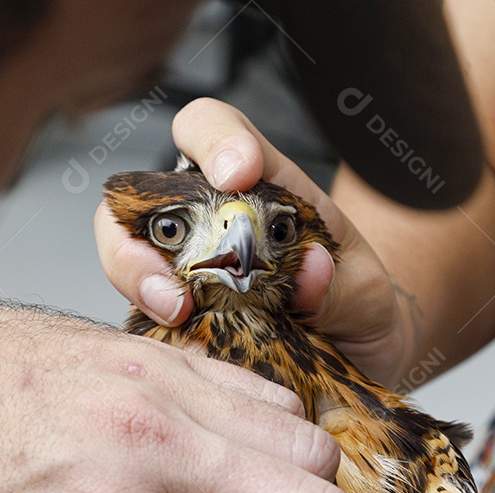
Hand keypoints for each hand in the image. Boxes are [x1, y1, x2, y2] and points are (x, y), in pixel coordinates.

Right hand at [94, 97, 411, 386]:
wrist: (360, 360)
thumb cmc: (359, 309)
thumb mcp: (368, 295)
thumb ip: (343, 284)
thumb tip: (312, 270)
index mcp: (260, 188)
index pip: (214, 130)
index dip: (213, 139)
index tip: (236, 176)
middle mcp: (209, 223)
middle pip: (139, 200)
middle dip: (139, 239)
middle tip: (179, 288)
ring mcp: (186, 273)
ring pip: (126, 258)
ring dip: (137, 284)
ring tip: (176, 316)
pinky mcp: (177, 323)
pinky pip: (142, 320)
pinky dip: (151, 333)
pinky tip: (179, 351)